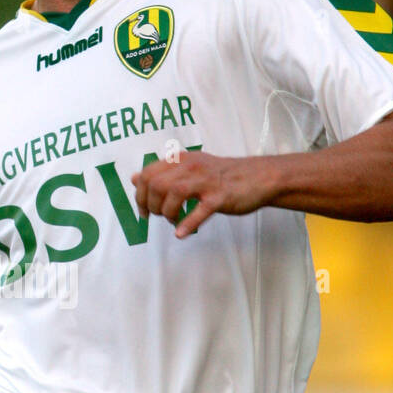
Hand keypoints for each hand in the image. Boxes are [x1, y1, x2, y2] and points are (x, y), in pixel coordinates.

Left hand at [131, 150, 273, 237]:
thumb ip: (162, 173)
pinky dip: (187, 224)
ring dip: (167, 212)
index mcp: (181, 159)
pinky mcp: (220, 197)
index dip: (140, 195)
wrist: (258, 176)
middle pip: (156, 184)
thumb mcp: (189, 168)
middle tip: (159, 216)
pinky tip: (181, 232)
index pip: (148, 174)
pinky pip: (198, 211)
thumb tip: (134, 178)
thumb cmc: (221, 175)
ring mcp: (206, 181)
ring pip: (173, 194)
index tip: (144, 210)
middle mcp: (191, 166)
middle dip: (151, 205)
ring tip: (172, 220)